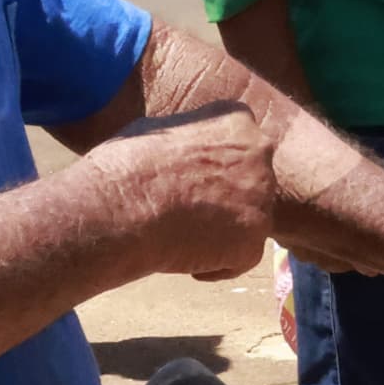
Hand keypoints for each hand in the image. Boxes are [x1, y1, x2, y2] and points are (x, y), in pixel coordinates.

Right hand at [91, 100, 277, 281]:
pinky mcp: (253, 241)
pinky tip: (186, 260)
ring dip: (222, 230)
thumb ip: (186, 136)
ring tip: (181, 236)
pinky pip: (242, 257)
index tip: (188, 180)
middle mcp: (259, 154)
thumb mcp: (156, 129)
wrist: (122, 209)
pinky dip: (217, 264)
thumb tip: (180, 145)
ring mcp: (261, 199)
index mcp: (236, 120)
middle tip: (187, 210)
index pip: (238, 144)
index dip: (213, 167)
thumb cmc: (125, 167)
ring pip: (249, 219)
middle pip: (250, 181)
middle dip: (226, 197)